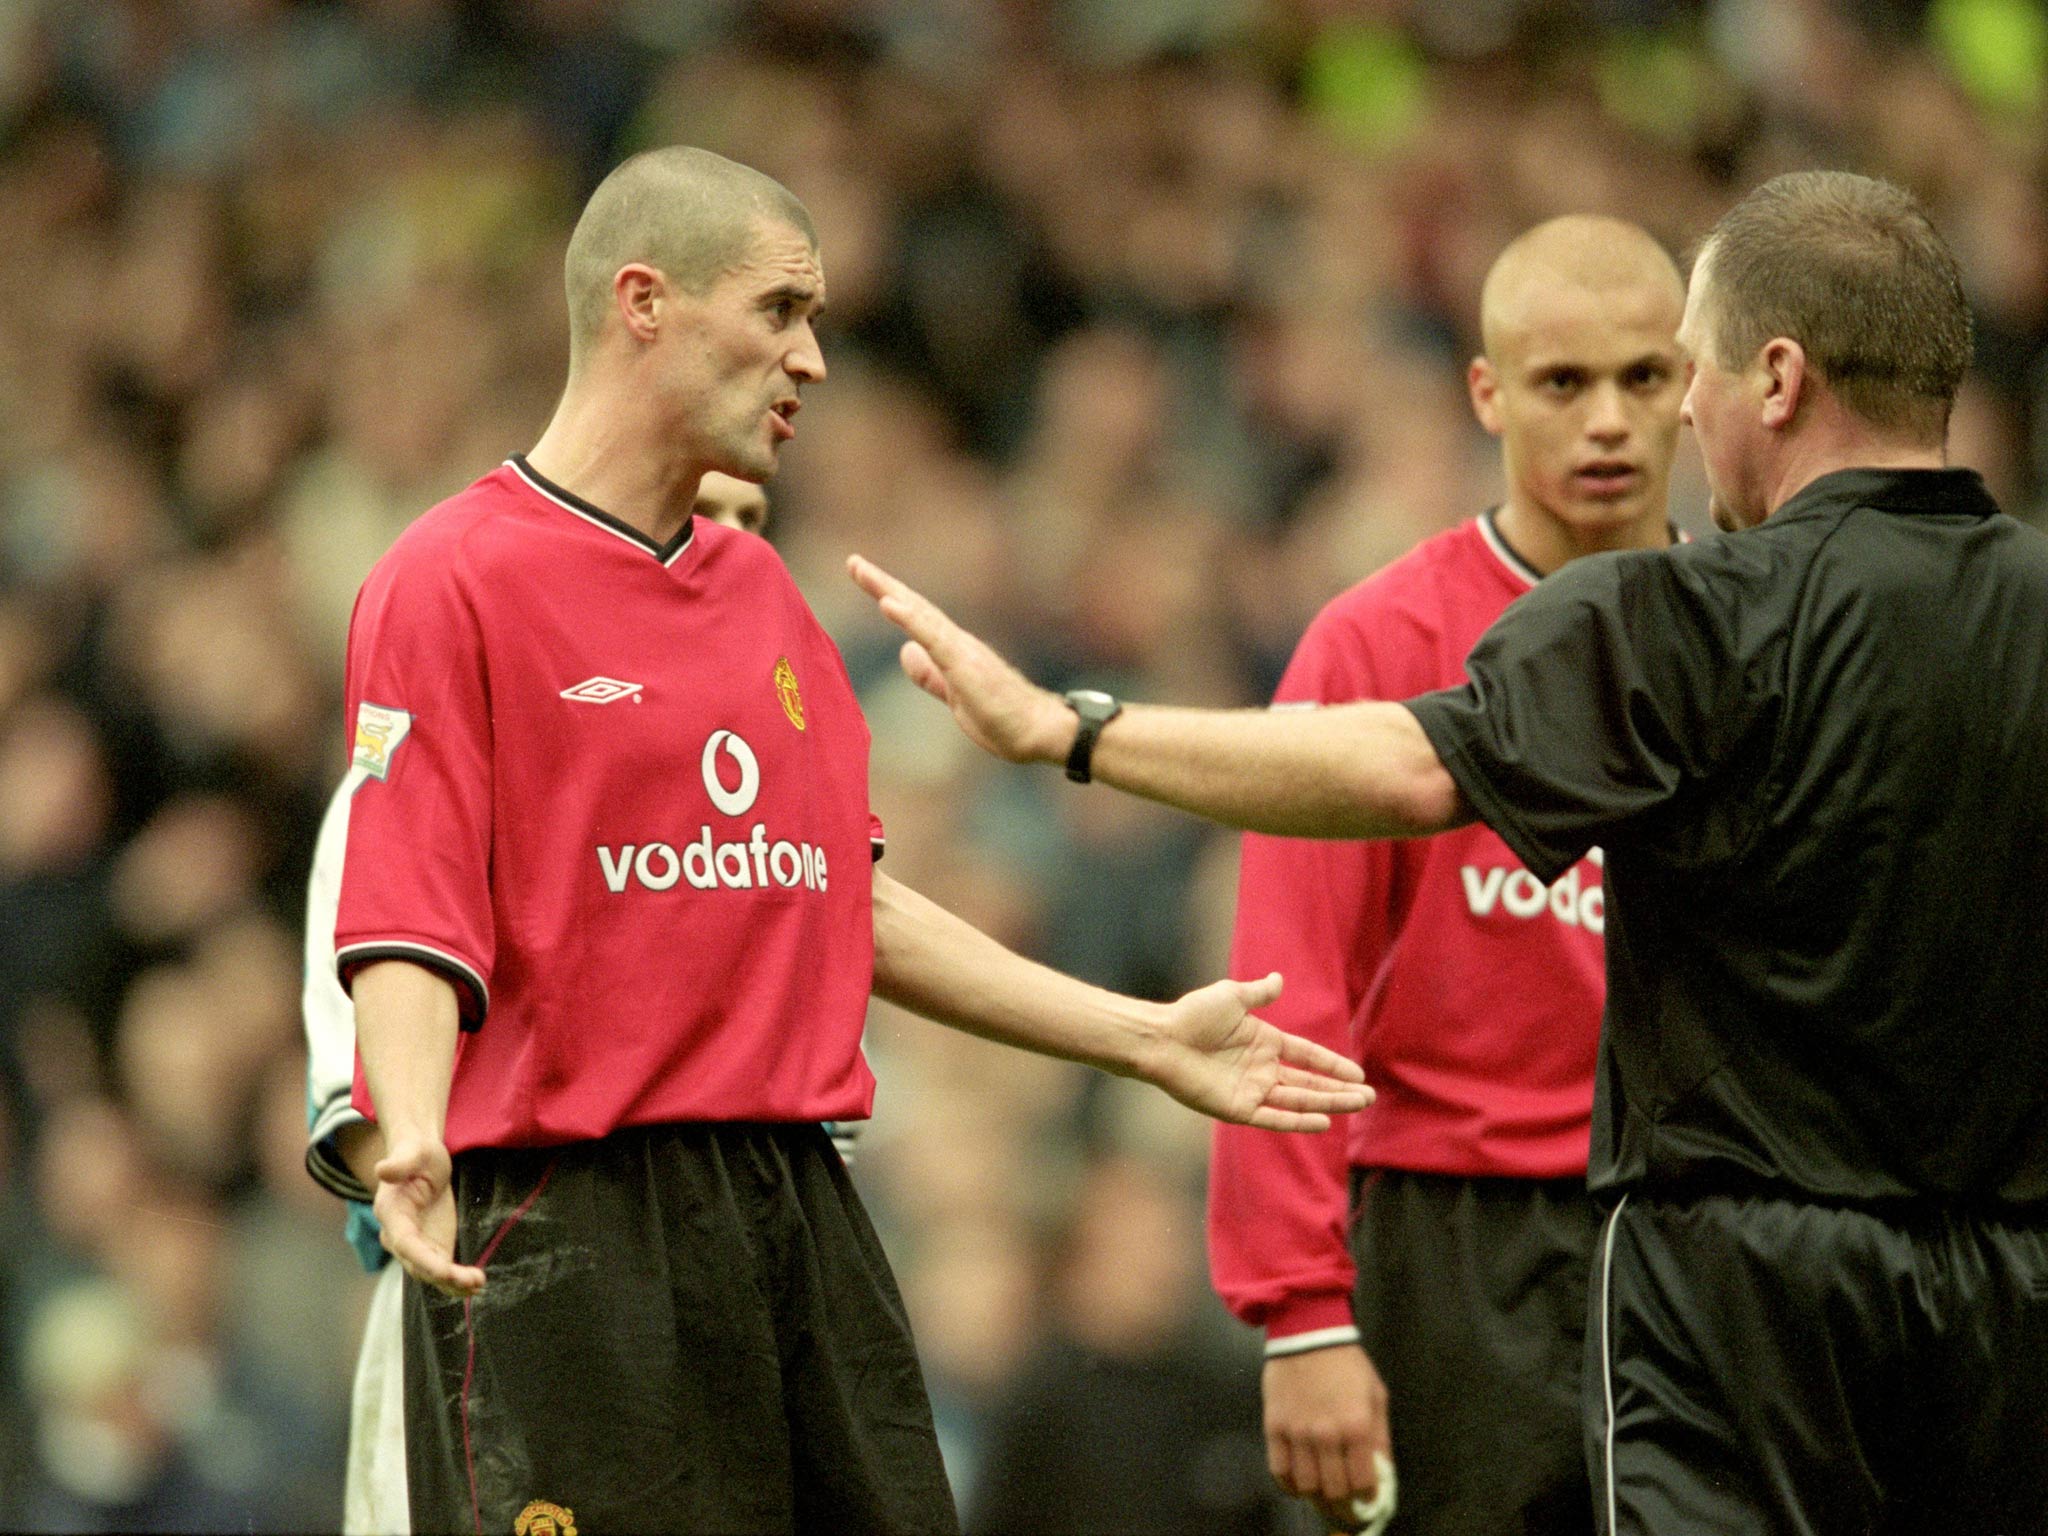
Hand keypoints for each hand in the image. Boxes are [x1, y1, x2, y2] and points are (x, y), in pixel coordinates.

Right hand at [373, 1136, 484, 1296]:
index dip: (423, 1259)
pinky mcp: (431, 1246)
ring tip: (479, 1284)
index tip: (444, 1271)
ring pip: (430, 1272)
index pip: (404, 1242)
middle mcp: (398, 1235)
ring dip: (453, 1283)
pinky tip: (476, 1284)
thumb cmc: (416, 1153)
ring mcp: (415, 1244)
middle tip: (472, 1281)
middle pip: (418, 1264)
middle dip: (443, 1276)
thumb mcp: (413, 1152)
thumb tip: (381, 1169)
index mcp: (391, 1213)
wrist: (423, 1160)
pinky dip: (456, 1280)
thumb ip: (400, 1163)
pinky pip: (441, 1269)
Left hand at [847, 556, 1072, 764]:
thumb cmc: (1004, 717)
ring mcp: (961, 650)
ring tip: (862, 571)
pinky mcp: (965, 665)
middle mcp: (956, 642)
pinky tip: (888, 603)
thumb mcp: (954, 694)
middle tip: (853, 562)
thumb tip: (906, 652)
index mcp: (952, 650)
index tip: (864, 576)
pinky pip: (933, 638)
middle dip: (882, 583)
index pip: (916, 618)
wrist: (1038, 731)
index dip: (890, 596)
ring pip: (921, 614)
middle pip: (914, 606)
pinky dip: (909, 618)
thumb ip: (930, 674)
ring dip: (889, 591)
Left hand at [1144, 972, 1371, 1131]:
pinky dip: (1297, 1121)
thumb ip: (1259, 993)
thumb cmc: (1193, 1015)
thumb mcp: (1232, 997)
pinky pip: (1273, 1117)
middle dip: (1339, 1090)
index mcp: (1264, 1042)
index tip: (1358, 1073)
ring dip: (1328, 1103)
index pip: (1306, 1056)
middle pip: (1308, 1083)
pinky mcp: (1237, 1109)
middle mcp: (1261, 1069)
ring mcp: (1251, 1090)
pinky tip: (1322, 1121)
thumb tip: (1279, 979)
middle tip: (1368, 1097)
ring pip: (1298, 1100)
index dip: (1332, 1065)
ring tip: (1357, 1105)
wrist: (1163, 1038)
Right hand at [1263, 1343, 1392, 1526]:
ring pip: (1305, 1486)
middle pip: (1333, 1491)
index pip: (1362, 1483)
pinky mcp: (1273, 1427)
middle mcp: (1326, 1435)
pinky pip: (1278, 1471)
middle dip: (1342, 1505)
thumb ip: (1379, 1437)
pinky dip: (1288, 1485)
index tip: (1366, 1498)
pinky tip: (1297, 1483)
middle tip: (1345, 1504)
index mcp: (1357, 1427)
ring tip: (1322, 1491)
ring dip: (1316, 1496)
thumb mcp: (1376, 1395)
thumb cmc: (1347, 1363)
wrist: (1308, 1333)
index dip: (1366, 1498)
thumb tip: (1379, 1471)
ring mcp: (1297, 1432)